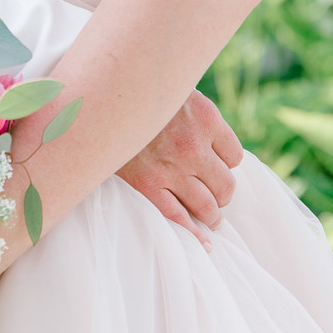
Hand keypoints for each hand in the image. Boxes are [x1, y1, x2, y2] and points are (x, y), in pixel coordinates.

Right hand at [117, 89, 241, 247]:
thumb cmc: (139, 92)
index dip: (224, 163)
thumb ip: (193, 111)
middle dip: (221, 193)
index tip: (212, 164)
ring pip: (209, 206)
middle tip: (213, 195)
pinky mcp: (146, 186)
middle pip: (226, 185)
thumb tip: (207, 134)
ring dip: (211, 214)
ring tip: (208, 216)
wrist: (99, 95)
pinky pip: (179, 220)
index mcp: (205, 117)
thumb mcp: (174, 90)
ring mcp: (171, 168)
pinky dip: (194, 235)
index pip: (234, 156)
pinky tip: (202, 242)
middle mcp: (193, 144)